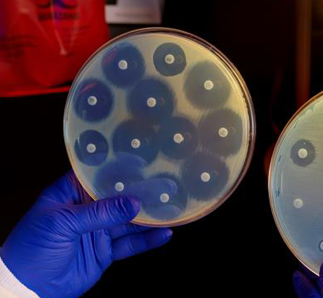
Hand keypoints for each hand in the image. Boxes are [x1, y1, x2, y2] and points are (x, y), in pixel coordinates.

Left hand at [0, 171, 172, 297]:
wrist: (28, 288)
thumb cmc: (32, 248)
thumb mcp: (62, 223)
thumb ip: (99, 213)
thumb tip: (132, 203)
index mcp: (70, 193)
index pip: (98, 175)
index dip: (119, 168)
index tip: (143, 162)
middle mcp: (87, 209)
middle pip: (119, 198)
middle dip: (141, 193)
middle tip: (164, 186)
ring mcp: (98, 231)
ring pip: (129, 221)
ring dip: (149, 217)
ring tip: (170, 210)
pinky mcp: (106, 252)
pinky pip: (130, 243)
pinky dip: (147, 240)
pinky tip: (163, 234)